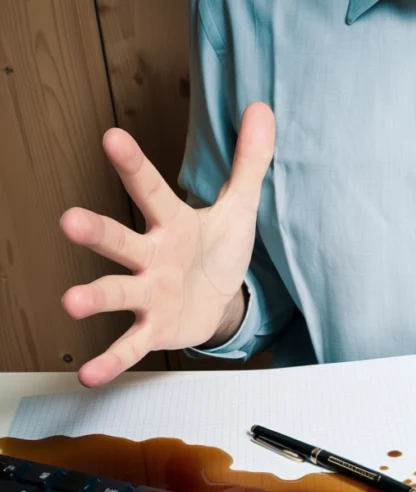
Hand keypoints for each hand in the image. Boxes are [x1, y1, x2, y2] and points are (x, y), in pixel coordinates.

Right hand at [61, 102, 274, 387]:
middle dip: (98, 232)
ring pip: (118, 292)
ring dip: (95, 297)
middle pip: (121, 241)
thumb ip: (250, 161)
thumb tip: (264, 109)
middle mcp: (152, 256)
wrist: (219, 301)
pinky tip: (88, 375)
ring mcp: (148, 294)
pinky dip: (111, 360)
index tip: (112, 137)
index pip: (152, 190)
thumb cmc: (218, 250)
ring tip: (71, 301)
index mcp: (174, 223)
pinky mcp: (154, 328)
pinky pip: (130, 345)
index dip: (134, 165)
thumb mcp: (241, 207)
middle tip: (69, 221)